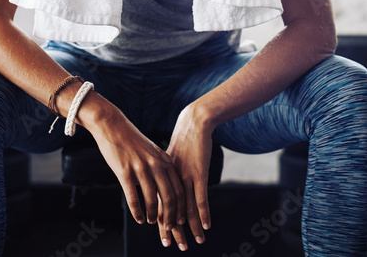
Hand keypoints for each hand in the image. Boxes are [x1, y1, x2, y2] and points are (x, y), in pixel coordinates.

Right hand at [89, 107, 186, 230]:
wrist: (112, 126)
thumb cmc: (131, 140)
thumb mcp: (152, 151)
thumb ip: (159, 167)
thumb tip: (163, 187)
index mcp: (164, 160)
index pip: (178, 188)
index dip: (181, 207)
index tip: (180, 219)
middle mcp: (155, 165)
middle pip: (169, 196)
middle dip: (171, 215)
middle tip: (169, 227)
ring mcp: (141, 168)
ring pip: (152, 199)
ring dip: (153, 214)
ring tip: (151, 222)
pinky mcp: (125, 172)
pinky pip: (133, 197)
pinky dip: (137, 211)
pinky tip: (138, 219)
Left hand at [160, 103, 214, 249]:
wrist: (194, 122)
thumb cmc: (183, 139)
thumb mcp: (171, 158)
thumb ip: (168, 173)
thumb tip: (166, 184)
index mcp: (164, 178)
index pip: (161, 206)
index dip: (163, 223)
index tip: (163, 237)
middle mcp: (172, 181)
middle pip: (172, 211)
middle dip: (174, 231)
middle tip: (176, 247)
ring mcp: (186, 178)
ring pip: (186, 208)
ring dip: (190, 228)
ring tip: (193, 243)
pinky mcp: (199, 174)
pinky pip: (200, 198)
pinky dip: (203, 213)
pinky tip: (205, 226)